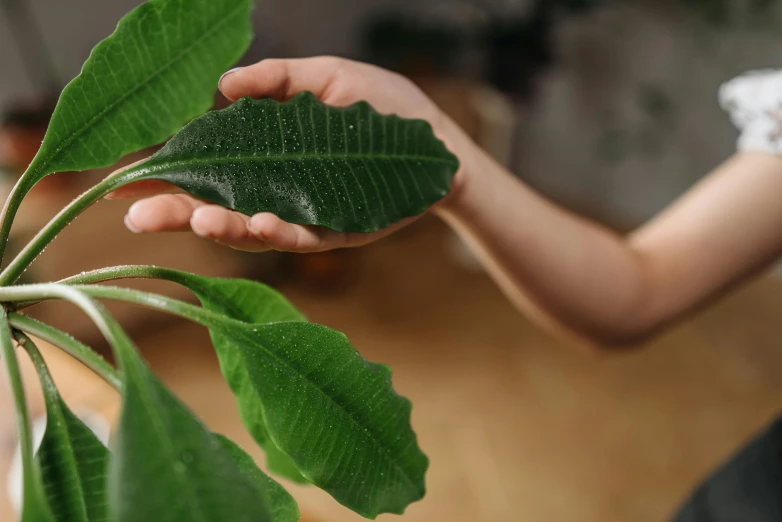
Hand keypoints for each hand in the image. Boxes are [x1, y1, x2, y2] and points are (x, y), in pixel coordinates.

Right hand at [109, 57, 472, 251]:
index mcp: (266, 157)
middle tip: (137, 215)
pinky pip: (307, 236)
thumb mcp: (327, 79)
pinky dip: (284, 232)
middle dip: (179, 212)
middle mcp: (278, 191)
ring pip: (257, 229)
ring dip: (226, 227)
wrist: (438, 143)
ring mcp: (307, 216)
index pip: (206, 169)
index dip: (167, 176)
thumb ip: (277, 80)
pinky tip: (262, 223)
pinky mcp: (340, 232)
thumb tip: (223, 87)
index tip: (122, 183)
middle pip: (219, 207)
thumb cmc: (382, 110)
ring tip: (196, 218)